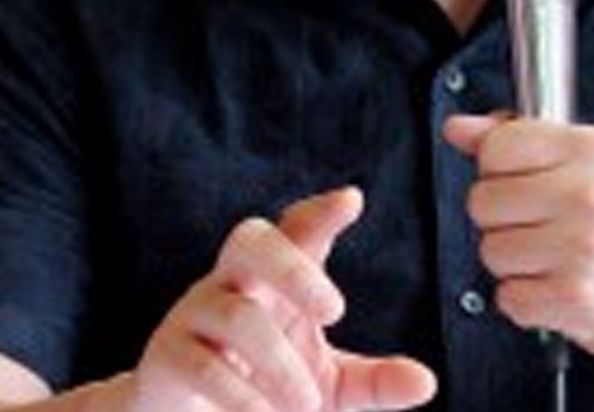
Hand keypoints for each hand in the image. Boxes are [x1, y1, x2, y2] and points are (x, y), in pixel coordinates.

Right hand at [125, 187, 436, 411]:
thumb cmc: (265, 391)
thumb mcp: (328, 388)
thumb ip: (375, 384)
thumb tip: (426, 382)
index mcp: (274, 280)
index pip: (295, 230)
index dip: (319, 213)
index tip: (351, 201)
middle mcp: (233, 284)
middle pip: (252, 241)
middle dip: (294, 268)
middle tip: (335, 311)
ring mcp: (195, 316)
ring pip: (241, 317)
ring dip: (281, 366)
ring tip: (307, 405)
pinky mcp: (167, 358)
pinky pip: (204, 367)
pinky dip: (241, 396)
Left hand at [443, 115, 593, 371]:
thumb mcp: (587, 165)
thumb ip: (518, 140)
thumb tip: (457, 128)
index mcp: (593, 149)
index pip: (497, 146)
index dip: (499, 169)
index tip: (526, 183)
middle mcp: (588, 194)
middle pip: (482, 201)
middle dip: (503, 219)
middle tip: (545, 227)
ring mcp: (581, 248)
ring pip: (490, 251)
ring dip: (514, 263)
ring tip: (555, 260)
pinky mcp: (573, 298)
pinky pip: (507, 297)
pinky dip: (526, 301)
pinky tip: (558, 288)